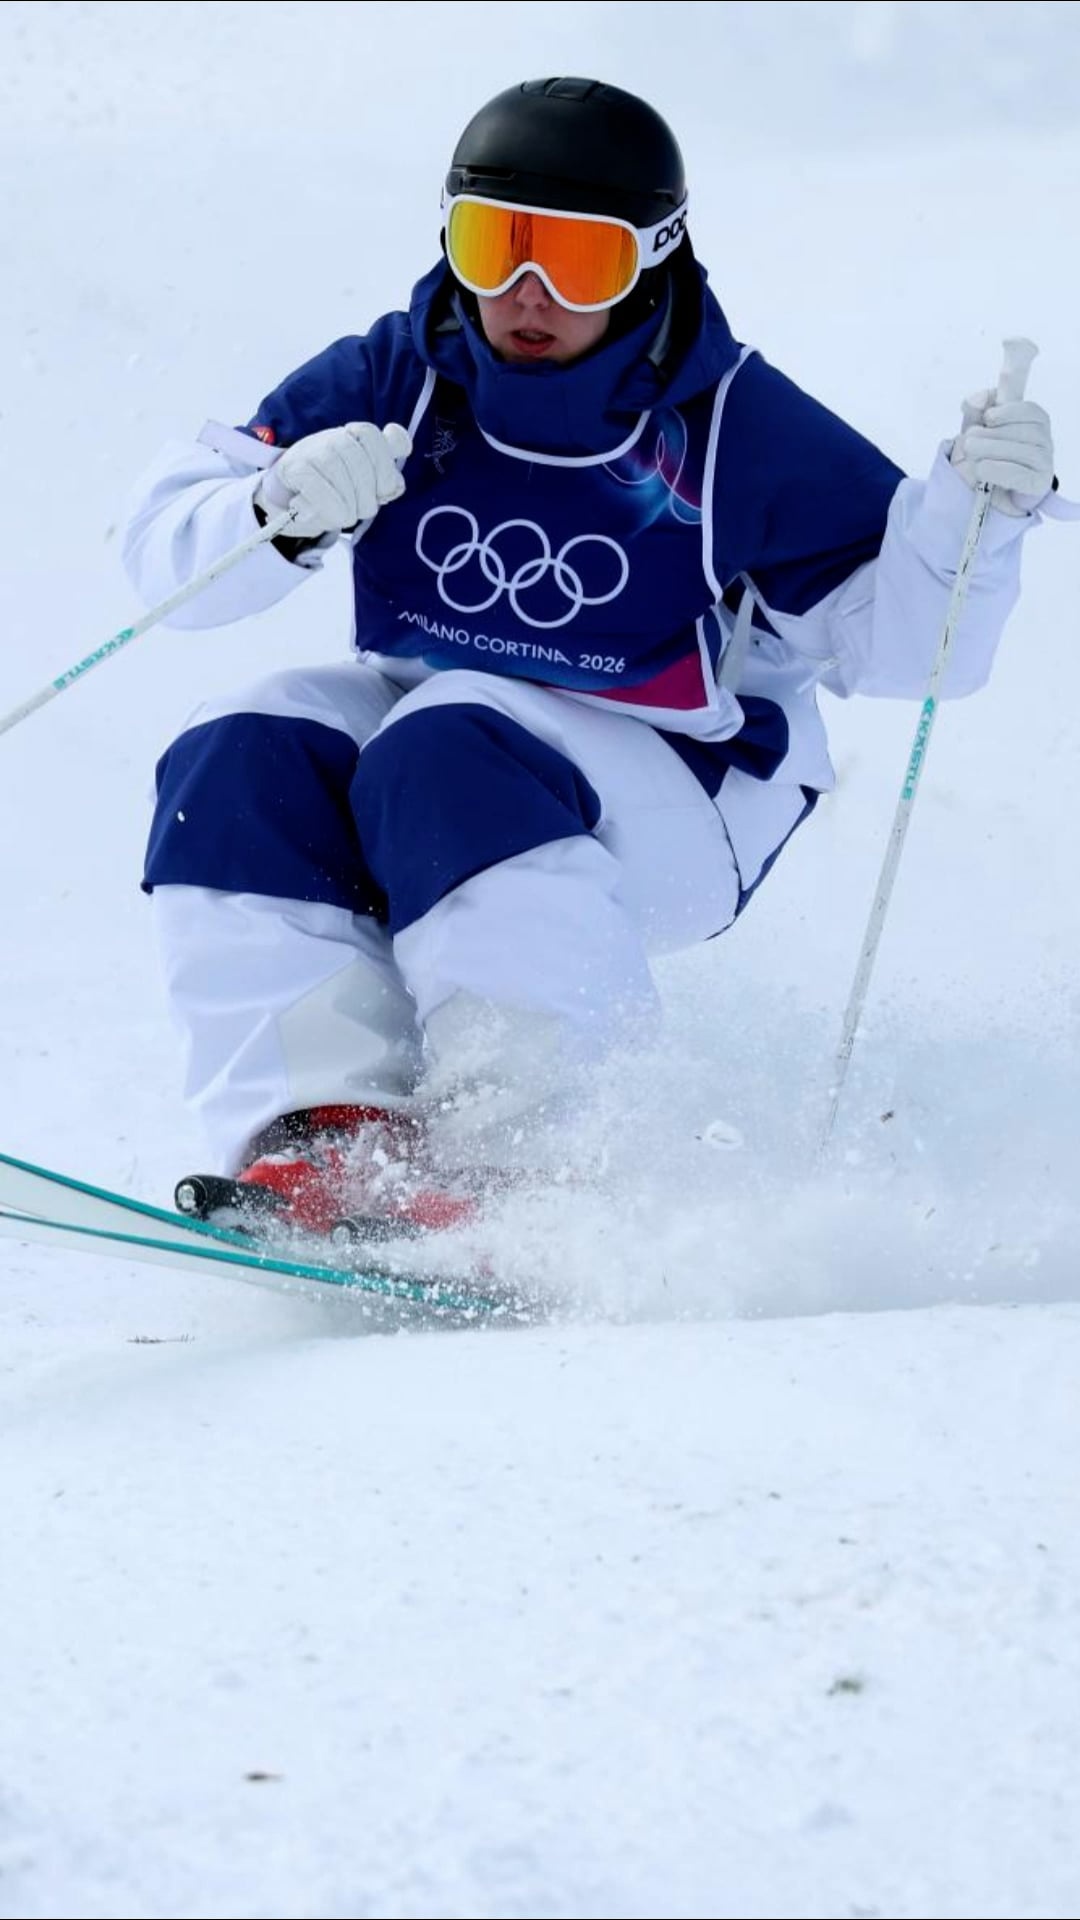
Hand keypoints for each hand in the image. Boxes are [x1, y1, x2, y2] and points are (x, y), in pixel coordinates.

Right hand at [256, 421, 411, 536]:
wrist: (291, 497)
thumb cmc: (335, 490)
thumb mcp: (366, 482)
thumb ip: (388, 476)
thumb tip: (399, 472)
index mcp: (357, 436)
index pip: (374, 438)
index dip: (385, 468)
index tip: (384, 491)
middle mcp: (336, 437)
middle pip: (360, 464)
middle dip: (367, 498)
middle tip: (361, 511)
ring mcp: (313, 449)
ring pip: (340, 476)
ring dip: (347, 507)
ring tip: (344, 517)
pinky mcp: (294, 468)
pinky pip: (318, 488)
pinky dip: (328, 509)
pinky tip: (330, 516)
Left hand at [950, 390, 1053, 514]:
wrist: (978, 493)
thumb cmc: (980, 456)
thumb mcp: (974, 428)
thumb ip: (975, 410)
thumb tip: (979, 399)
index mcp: (1033, 421)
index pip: (1030, 410)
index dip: (1009, 411)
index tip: (987, 418)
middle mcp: (1043, 440)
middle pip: (1025, 431)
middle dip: (991, 435)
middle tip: (969, 442)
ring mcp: (1044, 462)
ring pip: (1023, 451)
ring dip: (991, 451)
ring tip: (971, 455)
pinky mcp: (1038, 484)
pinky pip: (1020, 474)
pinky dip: (998, 470)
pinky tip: (982, 469)